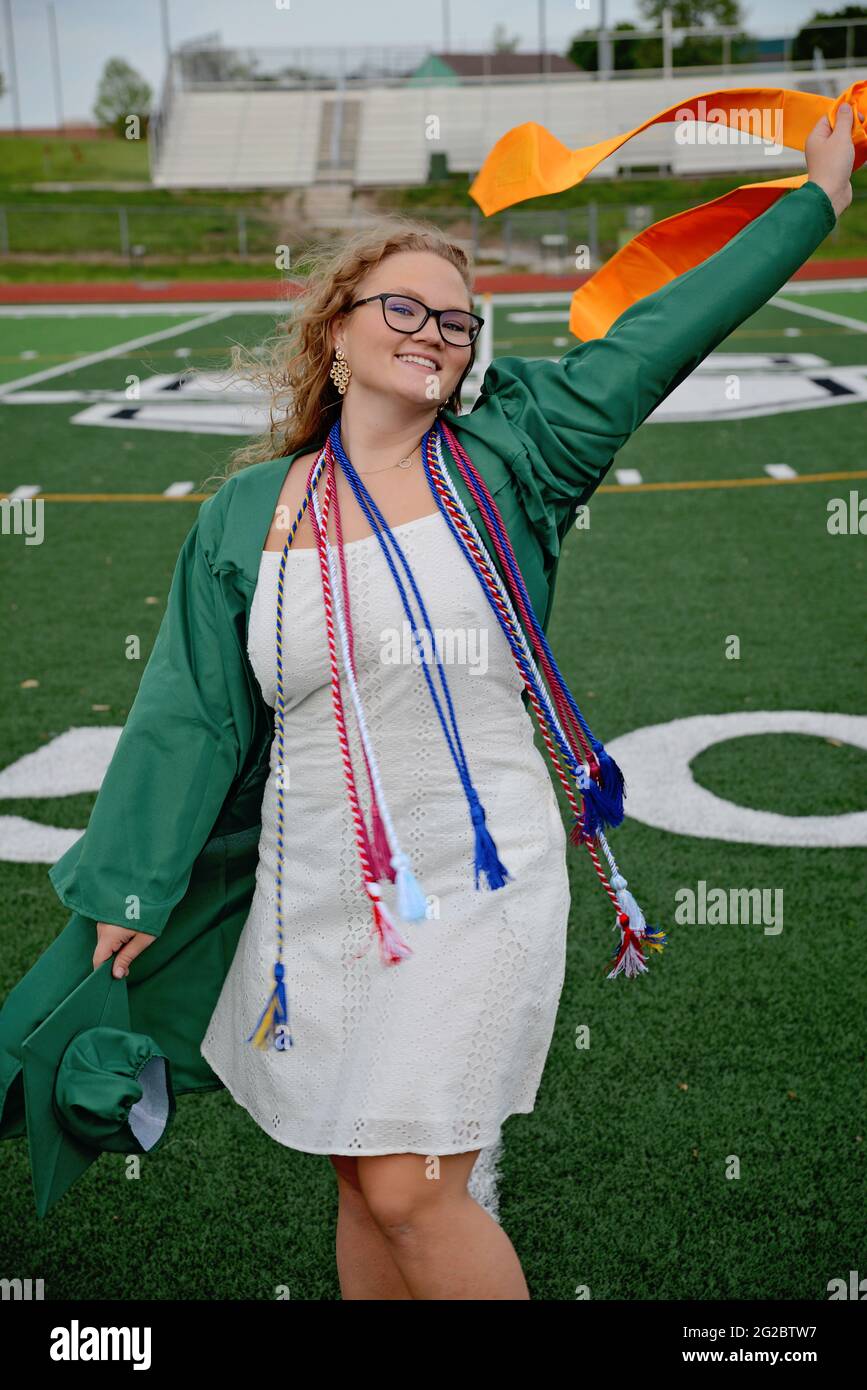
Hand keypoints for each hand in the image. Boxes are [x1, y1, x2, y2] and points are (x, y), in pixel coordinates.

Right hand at [93, 920, 155, 977]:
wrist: (151, 889)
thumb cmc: (150, 915)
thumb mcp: (143, 939)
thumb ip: (127, 957)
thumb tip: (116, 975)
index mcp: (108, 935)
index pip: (98, 960)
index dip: (104, 972)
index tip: (118, 976)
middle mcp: (101, 928)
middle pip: (101, 952)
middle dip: (112, 962)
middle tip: (128, 966)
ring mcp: (102, 921)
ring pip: (104, 943)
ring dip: (115, 950)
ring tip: (131, 947)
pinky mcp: (106, 917)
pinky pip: (106, 934)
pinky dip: (114, 941)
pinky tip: (128, 938)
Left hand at [805, 101, 862, 217]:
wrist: (830, 195)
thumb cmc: (833, 165)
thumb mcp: (841, 137)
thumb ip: (844, 120)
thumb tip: (845, 106)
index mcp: (816, 137)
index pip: (829, 117)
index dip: (842, 113)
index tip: (856, 115)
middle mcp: (819, 147)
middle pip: (837, 129)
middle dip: (850, 126)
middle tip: (861, 127)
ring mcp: (827, 158)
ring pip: (843, 141)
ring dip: (854, 139)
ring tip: (861, 139)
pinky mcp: (835, 168)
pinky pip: (845, 154)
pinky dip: (853, 151)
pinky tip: (860, 150)